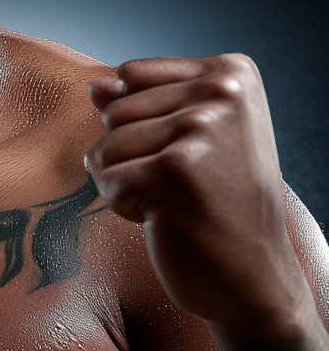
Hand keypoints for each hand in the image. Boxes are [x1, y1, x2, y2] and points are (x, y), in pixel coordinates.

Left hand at [85, 54, 307, 332]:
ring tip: (176, 200)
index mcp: (231, 73)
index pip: (131, 74)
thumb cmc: (220, 206)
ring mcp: (199, 129)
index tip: (189, 153)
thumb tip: (94, 87)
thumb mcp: (191, 139)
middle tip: (184, 184)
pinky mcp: (173, 172)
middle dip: (132, 155)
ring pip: (106, 145)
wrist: (255, 278)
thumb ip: (142, 104)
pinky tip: (167, 219)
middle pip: (115, 109)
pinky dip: (124, 206)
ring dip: (127, 182)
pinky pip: (106, 180)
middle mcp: (222, 92)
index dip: (141, 121)